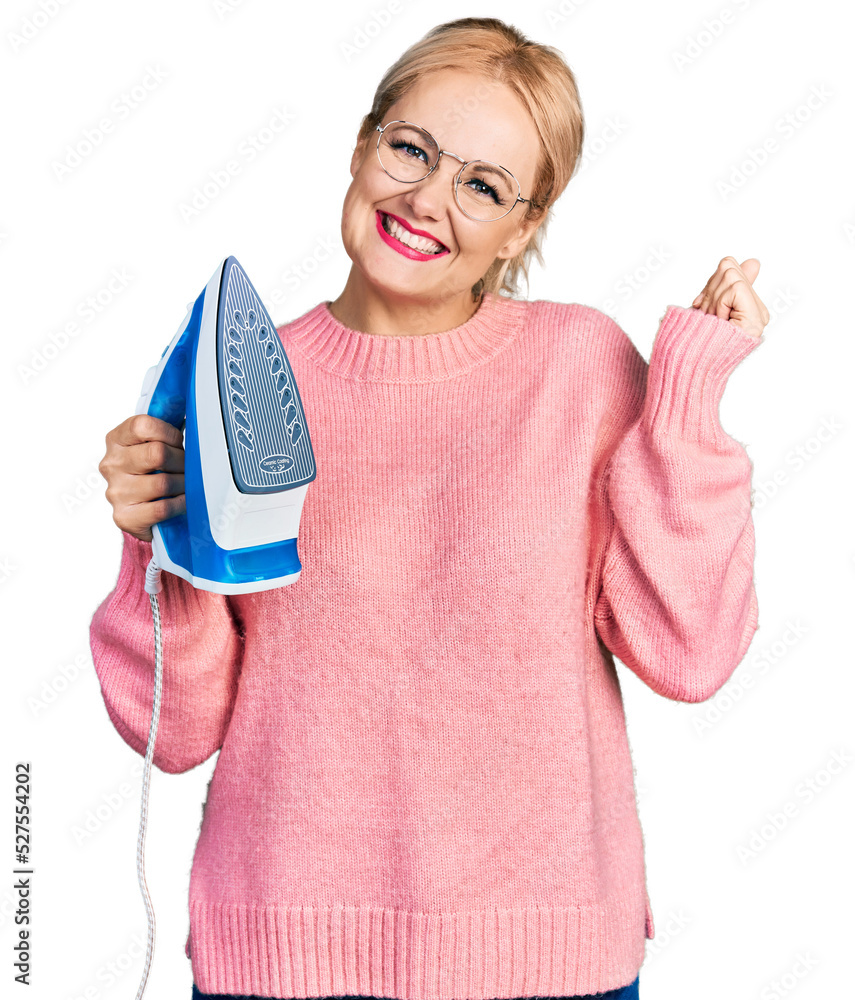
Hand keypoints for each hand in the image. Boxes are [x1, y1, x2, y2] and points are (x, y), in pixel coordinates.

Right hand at [98, 414, 185, 541]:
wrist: (140, 511)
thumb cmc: (150, 473)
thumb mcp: (151, 446)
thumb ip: (163, 431)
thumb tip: (191, 415)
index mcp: (116, 440)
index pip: (143, 425)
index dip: (169, 433)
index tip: (178, 443)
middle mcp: (112, 464)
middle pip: (157, 454)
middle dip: (181, 461)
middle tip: (186, 467)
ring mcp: (116, 491)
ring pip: (163, 482)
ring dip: (183, 484)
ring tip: (184, 484)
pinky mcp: (124, 516)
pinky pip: (163, 508)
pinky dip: (180, 503)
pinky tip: (182, 500)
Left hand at [691, 256, 769, 338]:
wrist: (688, 368)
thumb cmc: (693, 342)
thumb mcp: (709, 307)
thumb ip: (727, 285)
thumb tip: (754, 262)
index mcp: (749, 308)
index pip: (729, 266)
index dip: (708, 283)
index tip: (700, 306)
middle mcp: (758, 312)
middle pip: (728, 267)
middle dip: (709, 290)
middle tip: (705, 316)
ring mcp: (758, 316)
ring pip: (730, 275)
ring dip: (711, 299)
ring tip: (711, 321)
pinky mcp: (756, 318)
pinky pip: (735, 288)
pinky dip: (719, 303)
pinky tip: (718, 321)